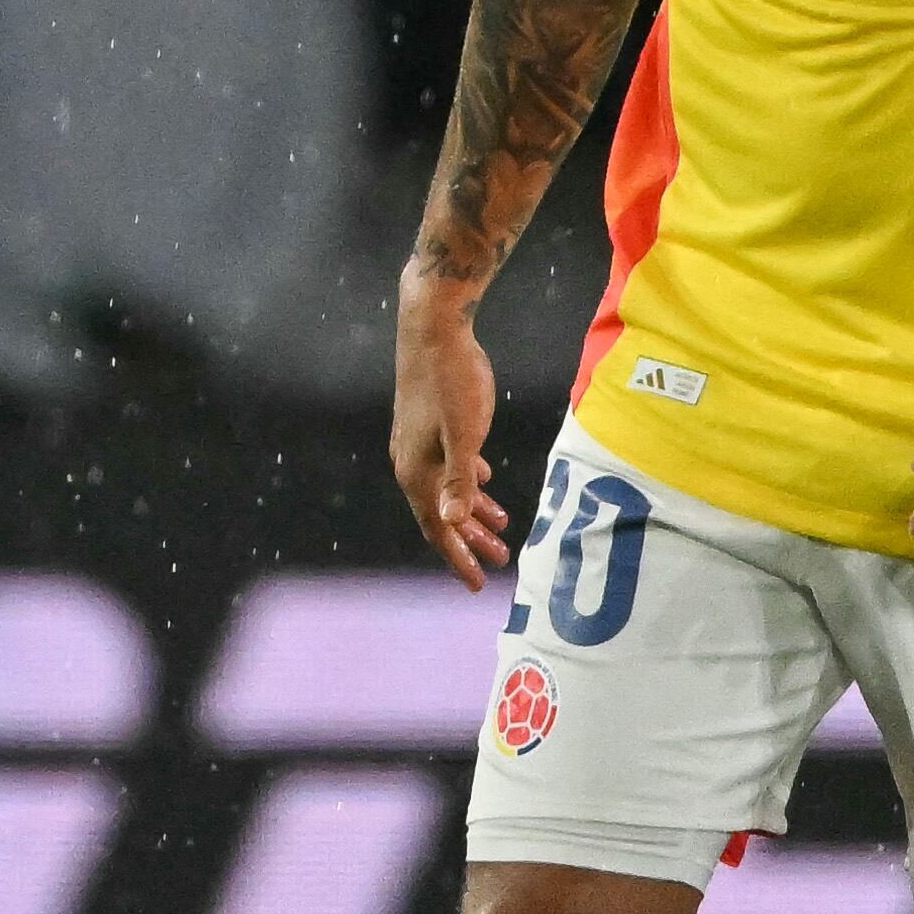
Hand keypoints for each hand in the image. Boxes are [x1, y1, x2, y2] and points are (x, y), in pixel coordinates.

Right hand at [390, 293, 510, 588]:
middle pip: (441, 514)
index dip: (458, 558)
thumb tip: (451, 524)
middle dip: (469, 541)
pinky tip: (486, 481)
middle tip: (498, 563)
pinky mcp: (429, 423)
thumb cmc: (452, 379)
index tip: (477, 586)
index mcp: (418, 472)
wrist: (432, 327)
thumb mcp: (465, 432)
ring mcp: (418, 443)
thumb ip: (460, 479)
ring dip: (472, 511)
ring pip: (446, 489)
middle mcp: (412, 463)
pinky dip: (469, 480)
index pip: (437, 529)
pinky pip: (450, 464)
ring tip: (500, 530)